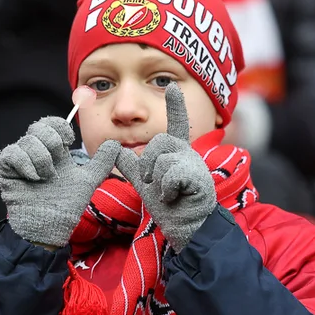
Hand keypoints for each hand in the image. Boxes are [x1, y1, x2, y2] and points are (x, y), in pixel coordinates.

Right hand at [0, 117, 121, 248]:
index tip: (68, 141)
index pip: (53, 123)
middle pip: (39, 126)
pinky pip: (12, 153)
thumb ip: (101, 162)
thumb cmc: (67, 205)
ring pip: (28, 140)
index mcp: (54, 151)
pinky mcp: (6, 170)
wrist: (51, 226)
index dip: (61, 127)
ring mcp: (20, 160)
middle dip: (52, 142)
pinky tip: (34, 178)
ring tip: (47, 178)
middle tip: (57, 163)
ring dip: (42, 159)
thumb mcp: (88, 180)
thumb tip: (116, 144)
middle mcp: (36, 152)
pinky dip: (26, 163)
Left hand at [115, 83, 216, 250]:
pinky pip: (170, 175)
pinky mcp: (198, 177)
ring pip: (162, 160)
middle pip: (159, 141)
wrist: (187, 227)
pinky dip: (166, 190)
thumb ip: (131, 167)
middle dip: (148, 163)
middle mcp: (187, 153)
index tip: (173, 87)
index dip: (175, 106)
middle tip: (154, 183)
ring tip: (168, 193)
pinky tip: (174, 197)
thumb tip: (116, 150)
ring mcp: (195, 164)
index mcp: (176, 152)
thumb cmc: (169, 205)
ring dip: (157, 181)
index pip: (176, 124)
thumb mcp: (144, 184)